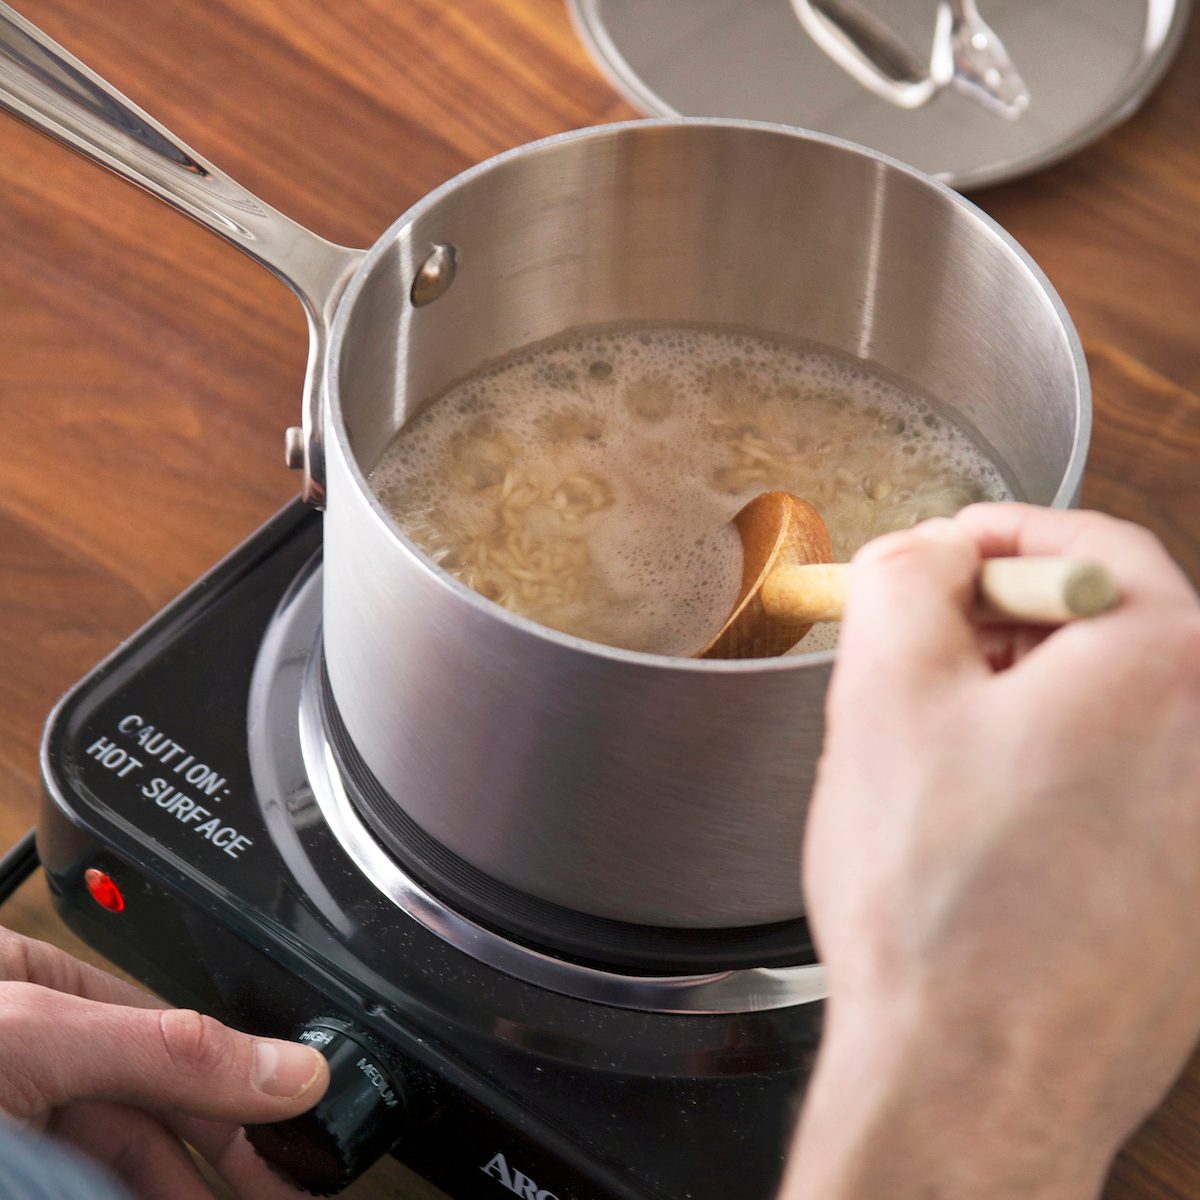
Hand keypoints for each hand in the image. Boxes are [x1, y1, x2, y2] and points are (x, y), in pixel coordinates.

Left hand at [0, 926, 328, 1198]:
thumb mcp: (38, 1042)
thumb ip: (164, 1052)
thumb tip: (287, 1068)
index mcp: (38, 985)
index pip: (169, 1027)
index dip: (240, 1076)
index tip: (298, 1117)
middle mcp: (30, 1050)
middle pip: (155, 1100)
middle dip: (226, 1146)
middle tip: (287, 1185)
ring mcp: (13, 1120)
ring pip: (123, 1157)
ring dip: (184, 1187)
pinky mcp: (11, 1179)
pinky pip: (84, 1189)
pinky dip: (133, 1197)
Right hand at [783, 505, 1199, 1198]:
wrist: (974, 1079)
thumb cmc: (938, 899)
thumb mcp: (885, 693)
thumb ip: (902, 579)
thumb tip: (921, 555)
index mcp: (1165, 664)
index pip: (1086, 539)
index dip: (990, 535)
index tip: (937, 556)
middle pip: (1101, 625)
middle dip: (996, 625)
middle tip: (916, 658)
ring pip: (1104, 713)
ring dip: (1015, 706)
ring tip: (933, 761)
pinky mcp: (1188, 891)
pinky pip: (1118, 790)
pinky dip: (1047, 777)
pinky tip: (974, 828)